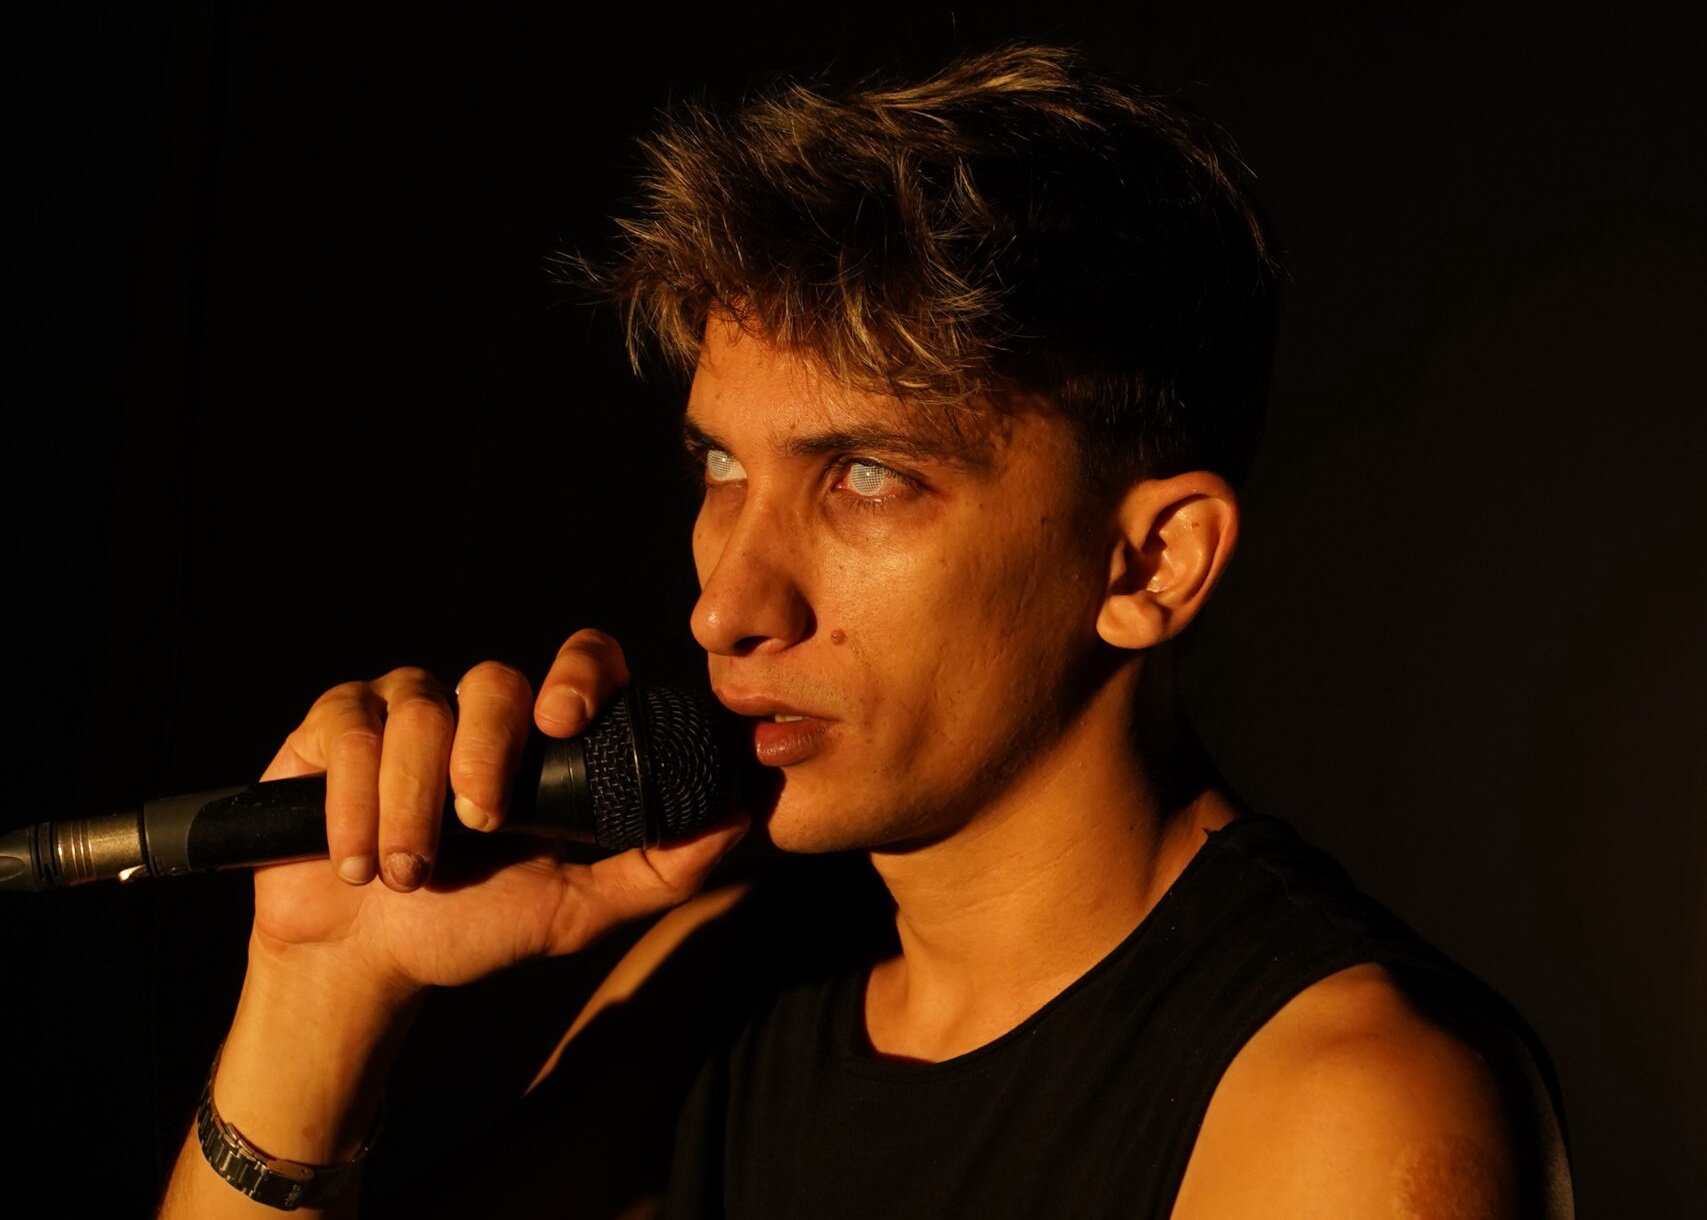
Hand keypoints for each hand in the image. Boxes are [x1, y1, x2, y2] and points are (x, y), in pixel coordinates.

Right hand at [248, 629, 746, 993]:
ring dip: (410, 804)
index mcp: (542, 738)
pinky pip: (350, 729)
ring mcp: (403, 710)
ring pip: (417, 711)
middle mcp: (476, 710)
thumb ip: (657, 870)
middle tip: (478, 826)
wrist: (363, 965)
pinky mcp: (334, 725)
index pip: (582, 661)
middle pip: (493, 680)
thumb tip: (739, 821)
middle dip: (484, 754)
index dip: (580, 674)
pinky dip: (353, 802)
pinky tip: (354, 857)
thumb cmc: (471, 928)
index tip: (565, 722)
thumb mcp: (575, 910)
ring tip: (405, 873)